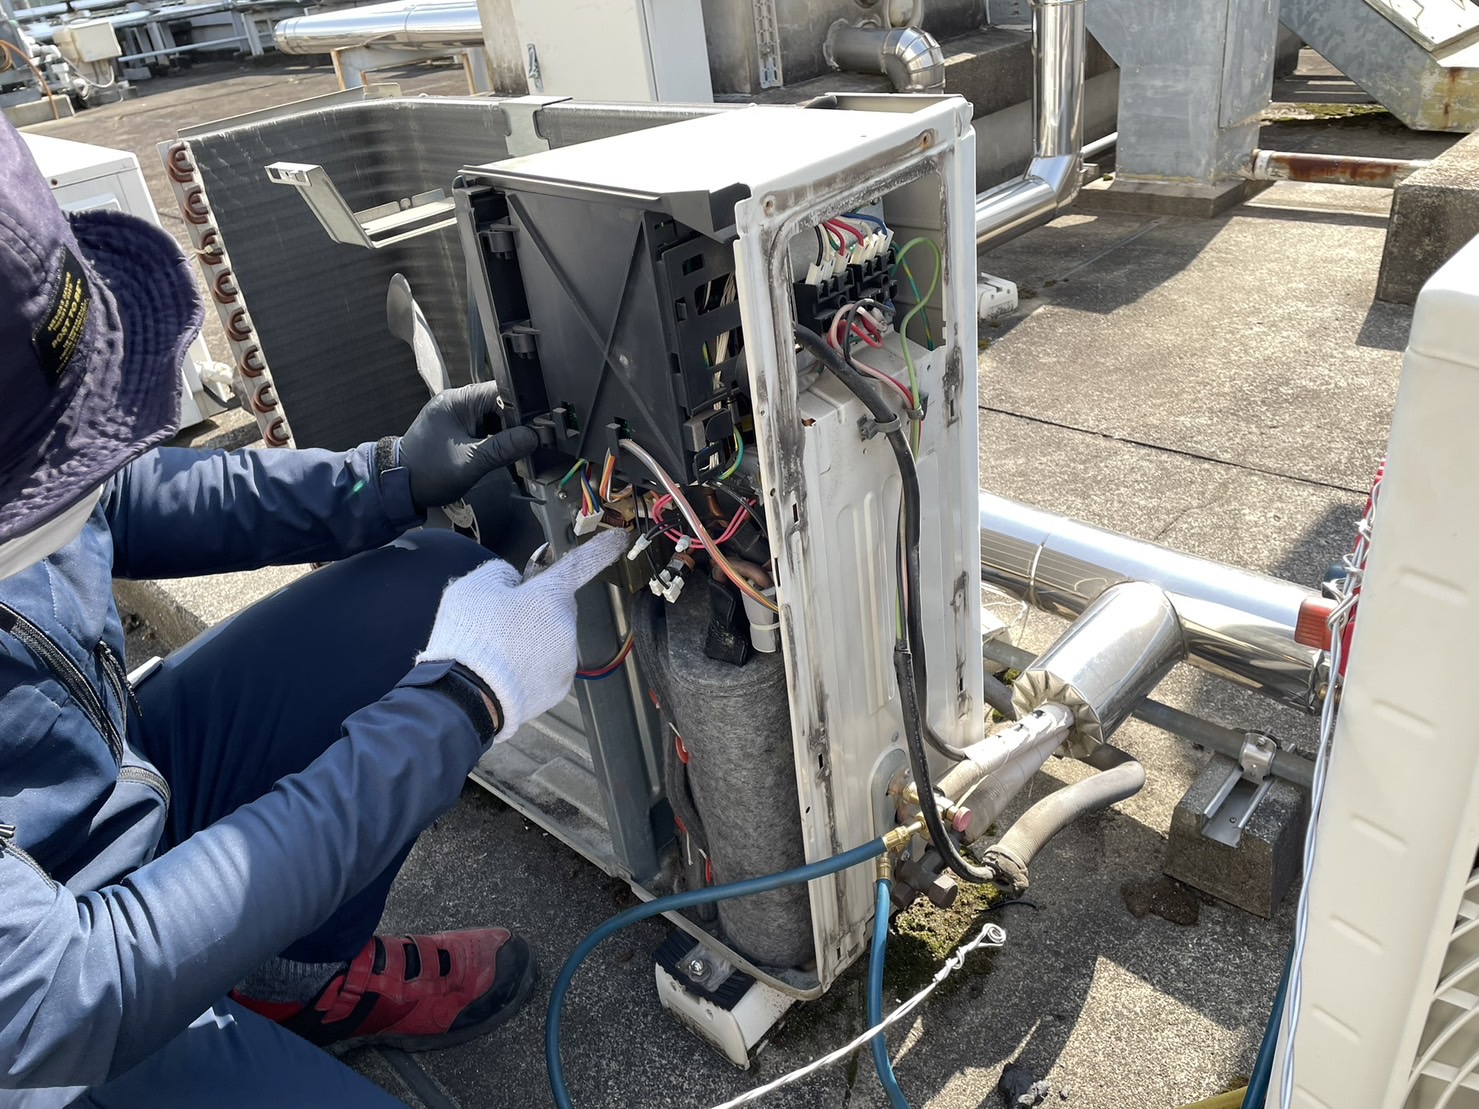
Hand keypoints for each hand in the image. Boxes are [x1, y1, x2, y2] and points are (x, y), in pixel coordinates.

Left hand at [399, 383, 538, 510]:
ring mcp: (458, 415)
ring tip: (517, 450)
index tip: (537, 425)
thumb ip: (502, 448)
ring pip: (495, 417)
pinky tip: (504, 452)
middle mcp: (458, 402)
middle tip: (531, 441)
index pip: (500, 392)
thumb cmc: (426, 472)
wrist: (399, 486)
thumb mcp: (469, 462)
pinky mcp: (459, 428)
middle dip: (516, 423)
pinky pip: (486, 428)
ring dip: (507, 433)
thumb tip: (532, 437)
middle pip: (501, 404)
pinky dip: (496, 439)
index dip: (522, 408)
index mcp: (458, 401)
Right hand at [417, 529, 630, 737]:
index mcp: (550, 595)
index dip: (600, 548)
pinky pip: (548, 667)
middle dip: (537, 608)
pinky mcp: (559, 688)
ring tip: (498, 651)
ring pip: (552, 639)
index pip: (581, 564)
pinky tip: (506, 671)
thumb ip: (499, 574)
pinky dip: (532, 666)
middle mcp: (567, 626)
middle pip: (557, 607)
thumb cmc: (471, 635)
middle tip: (501, 619)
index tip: (619, 540)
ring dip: (533, 639)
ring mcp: (566, 660)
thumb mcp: (473, 586)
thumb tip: (512, 582)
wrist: (467, 696)